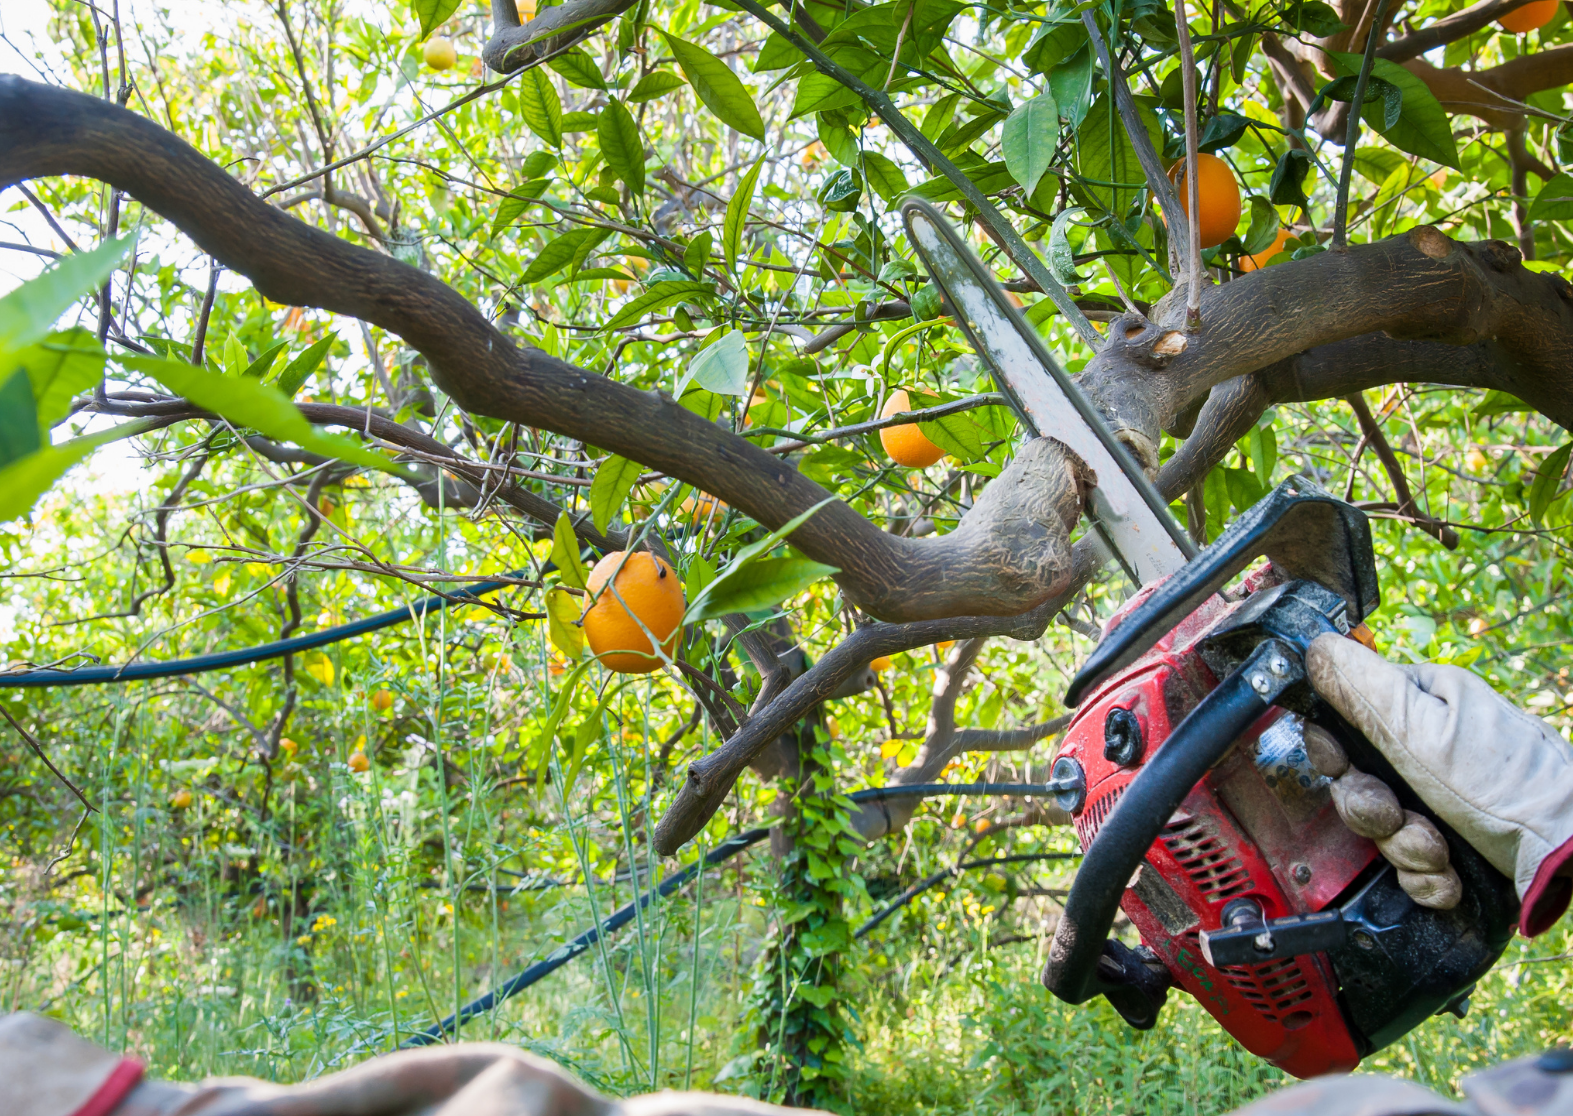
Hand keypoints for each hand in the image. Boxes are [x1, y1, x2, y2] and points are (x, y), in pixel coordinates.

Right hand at [1306, 632, 1572, 934]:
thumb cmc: (1509, 786)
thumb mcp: (1422, 729)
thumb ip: (1361, 688)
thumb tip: (1314, 646)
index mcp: (1421, 703)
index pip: (1344, 722)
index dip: (1334, 753)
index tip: (1343, 769)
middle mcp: (1432, 748)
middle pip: (1359, 784)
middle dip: (1375, 812)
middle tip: (1400, 816)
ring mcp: (1445, 799)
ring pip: (1384, 830)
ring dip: (1405, 849)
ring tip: (1439, 852)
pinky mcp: (1457, 845)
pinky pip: (1412, 866)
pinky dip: (1428, 878)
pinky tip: (1451, 875)